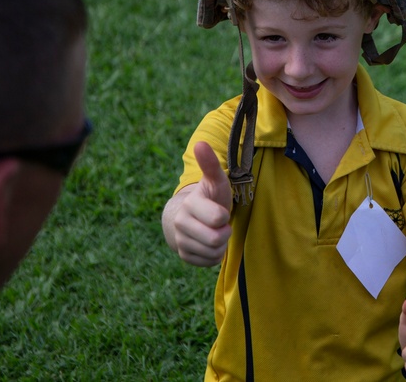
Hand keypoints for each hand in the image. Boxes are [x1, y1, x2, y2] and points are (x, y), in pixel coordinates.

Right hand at [167, 142, 232, 265]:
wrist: (191, 216)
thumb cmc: (210, 197)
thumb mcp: (215, 181)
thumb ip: (210, 165)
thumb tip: (200, 143)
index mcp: (191, 204)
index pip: (218, 218)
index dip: (225, 216)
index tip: (221, 211)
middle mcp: (181, 223)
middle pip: (215, 239)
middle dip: (224, 233)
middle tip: (221, 225)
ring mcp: (180, 240)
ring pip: (212, 252)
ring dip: (220, 245)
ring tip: (215, 232)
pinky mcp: (183, 255)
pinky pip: (207, 262)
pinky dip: (214, 256)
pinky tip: (209, 244)